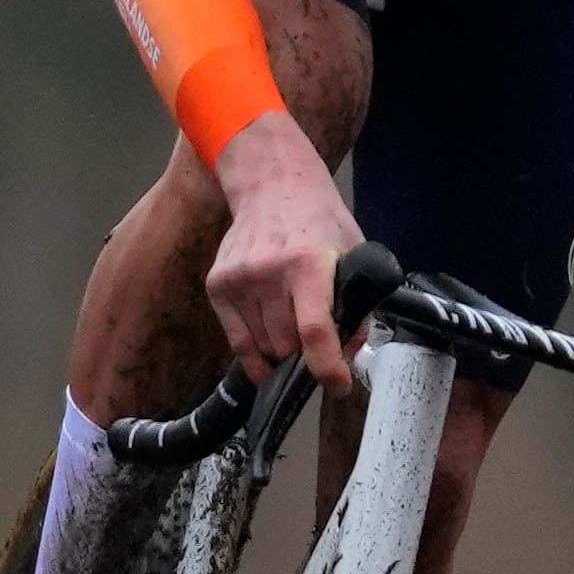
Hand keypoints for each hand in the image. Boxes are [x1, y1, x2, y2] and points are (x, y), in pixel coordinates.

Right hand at [207, 112, 367, 389]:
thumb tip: (346, 353)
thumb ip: (356, 303)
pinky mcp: (216, 286)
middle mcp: (267, 273)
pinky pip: (237, 341)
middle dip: (308, 356)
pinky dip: (256, 353)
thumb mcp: (353, 254)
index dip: (328, 368)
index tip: (338, 386)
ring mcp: (236, 280)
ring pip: (263, 348)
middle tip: (321, 344)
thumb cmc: (320, 222)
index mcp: (309, 264)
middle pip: (287, 346)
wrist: (272, 186)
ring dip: (283, 352)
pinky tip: (270, 351)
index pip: (314, 331)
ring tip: (296, 328)